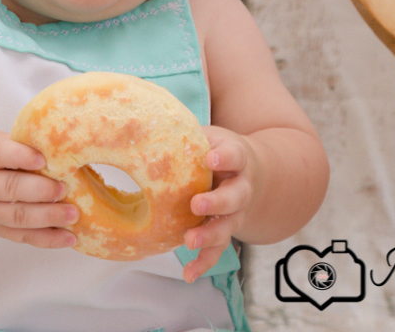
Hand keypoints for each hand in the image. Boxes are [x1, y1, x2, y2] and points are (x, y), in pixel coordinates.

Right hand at [0, 129, 78, 248]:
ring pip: (17, 217)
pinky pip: (22, 237)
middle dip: (39, 190)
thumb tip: (57, 144)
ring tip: (72, 213)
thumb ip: (15, 143)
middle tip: (63, 188)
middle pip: (8, 189)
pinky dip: (47, 239)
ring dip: (47, 216)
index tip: (42, 159)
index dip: (19, 156)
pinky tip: (69, 237)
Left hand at [182, 126, 255, 282]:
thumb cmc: (217, 149)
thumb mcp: (208, 135)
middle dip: (216, 203)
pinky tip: (189, 274)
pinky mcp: (226, 230)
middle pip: (234, 197)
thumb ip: (186, 134)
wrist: (250, 172)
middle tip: (196, 205)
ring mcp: (235, 213)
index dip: (224, 157)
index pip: (234, 156)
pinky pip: (218, 250)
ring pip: (227, 227)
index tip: (211, 158)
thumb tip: (143, 121)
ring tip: (189, 241)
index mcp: (236, 159)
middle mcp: (240, 188)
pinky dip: (205, 262)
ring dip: (209, 235)